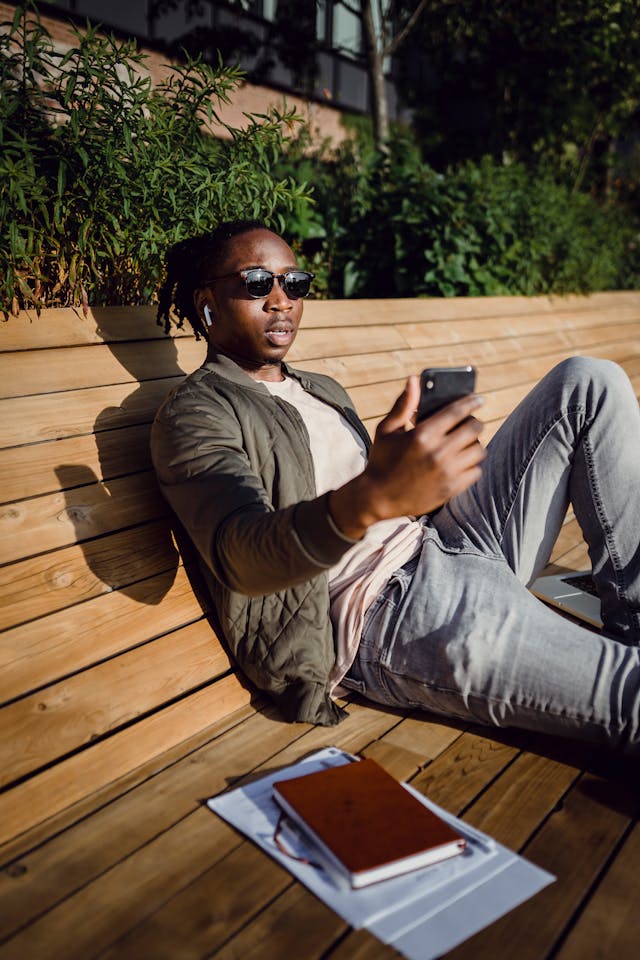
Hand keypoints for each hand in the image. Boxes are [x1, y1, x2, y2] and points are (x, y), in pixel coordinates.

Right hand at [330, 376, 484, 539]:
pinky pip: (476, 471)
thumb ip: (404, 404)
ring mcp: (446, 472)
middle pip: (474, 429)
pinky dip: (472, 465)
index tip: (479, 399)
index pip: (457, 412)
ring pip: (478, 451)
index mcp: (422, 435)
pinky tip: (462, 462)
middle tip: (471, 423)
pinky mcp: (451, 489)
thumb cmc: (382, 460)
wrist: (377, 498)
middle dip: (474, 423)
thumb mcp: (387, 430)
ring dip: (474, 444)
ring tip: (465, 444)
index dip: (471, 402)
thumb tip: (415, 379)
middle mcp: (437, 453)